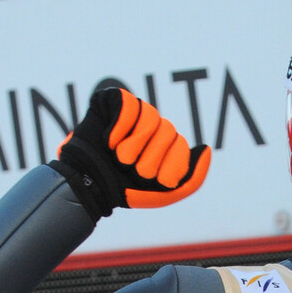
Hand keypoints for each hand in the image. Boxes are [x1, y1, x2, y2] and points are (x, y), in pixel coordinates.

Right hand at [51, 87, 210, 219]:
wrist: (86, 185)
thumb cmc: (124, 189)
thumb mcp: (165, 193)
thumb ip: (193, 178)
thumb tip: (206, 148)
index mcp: (167, 143)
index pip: (181, 146)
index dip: (168, 166)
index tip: (151, 181)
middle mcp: (153, 125)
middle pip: (168, 131)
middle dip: (149, 159)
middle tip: (129, 170)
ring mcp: (134, 111)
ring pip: (151, 118)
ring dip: (133, 146)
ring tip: (119, 158)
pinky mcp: (112, 100)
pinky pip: (128, 104)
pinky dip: (119, 128)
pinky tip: (108, 141)